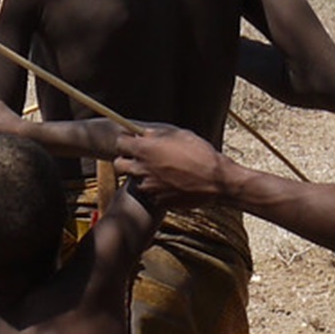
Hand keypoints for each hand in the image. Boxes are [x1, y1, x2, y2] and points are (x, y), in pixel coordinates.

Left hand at [114, 125, 228, 208]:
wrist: (215, 180)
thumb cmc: (200, 153)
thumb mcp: (179, 135)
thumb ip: (156, 134)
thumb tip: (143, 133)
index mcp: (145, 149)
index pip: (120, 142)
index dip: (126, 140)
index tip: (132, 140)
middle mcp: (142, 169)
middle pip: (119, 164)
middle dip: (126, 160)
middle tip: (139, 157)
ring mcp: (148, 187)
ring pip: (134, 180)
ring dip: (142, 175)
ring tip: (160, 170)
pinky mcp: (157, 200)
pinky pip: (149, 193)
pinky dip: (154, 188)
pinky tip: (170, 183)